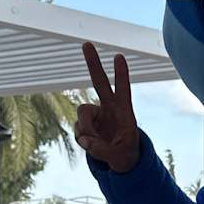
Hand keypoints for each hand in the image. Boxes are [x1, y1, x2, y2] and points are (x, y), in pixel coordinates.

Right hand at [75, 42, 140, 172]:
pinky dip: (83, 139)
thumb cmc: (125, 154)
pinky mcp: (85, 124)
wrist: (119, 159)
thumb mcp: (120, 157)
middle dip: (93, 63)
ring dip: (86, 129)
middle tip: (87, 43)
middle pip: (99, 81)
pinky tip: (91, 145)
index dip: (121, 75)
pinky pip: (78, 129)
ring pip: (82, 113)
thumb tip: (84, 141)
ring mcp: (95, 114)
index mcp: (124, 111)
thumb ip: (103, 150)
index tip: (119, 56)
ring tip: (96, 144)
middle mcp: (108, 107)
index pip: (123, 89)